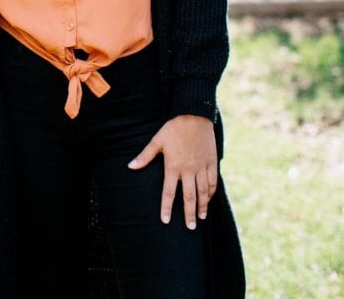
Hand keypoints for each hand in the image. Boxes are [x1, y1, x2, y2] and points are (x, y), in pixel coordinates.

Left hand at [127, 115, 217, 229]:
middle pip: (189, 197)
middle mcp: (188, 170)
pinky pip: (213, 181)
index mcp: (173, 166)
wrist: (194, 115)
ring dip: (202, 206)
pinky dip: (211, 192)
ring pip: (203, 191)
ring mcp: (201, 167)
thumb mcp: (157, 141)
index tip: (165, 220)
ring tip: (201, 217)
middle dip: (189, 214)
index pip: (168, 192)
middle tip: (190, 227)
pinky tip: (210, 198)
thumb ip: (145, 156)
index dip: (166, 207)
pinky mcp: (211, 162)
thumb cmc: (173, 128)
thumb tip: (130, 166)